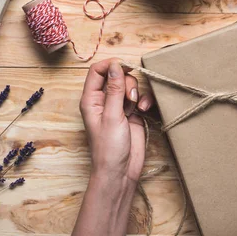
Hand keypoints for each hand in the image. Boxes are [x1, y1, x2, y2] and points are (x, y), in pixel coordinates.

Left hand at [73, 58, 154, 235]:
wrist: (120, 172)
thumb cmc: (109, 148)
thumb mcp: (112, 116)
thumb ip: (114, 89)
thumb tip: (116, 65)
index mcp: (91, 99)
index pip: (97, 70)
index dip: (111, 65)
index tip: (125, 68)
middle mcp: (104, 100)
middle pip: (116, 75)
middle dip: (127, 82)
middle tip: (130, 98)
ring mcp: (118, 106)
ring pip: (129, 85)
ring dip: (136, 91)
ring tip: (137, 106)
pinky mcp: (132, 113)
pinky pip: (140, 97)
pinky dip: (144, 100)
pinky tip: (144, 110)